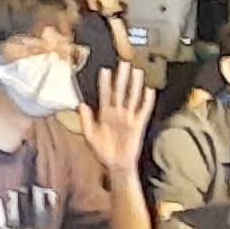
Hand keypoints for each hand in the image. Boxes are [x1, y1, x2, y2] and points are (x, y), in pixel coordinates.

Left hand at [80, 60, 156, 179]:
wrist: (116, 165)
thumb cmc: (102, 151)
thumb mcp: (90, 136)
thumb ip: (86, 120)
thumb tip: (80, 104)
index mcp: (105, 114)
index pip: (105, 94)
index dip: (105, 82)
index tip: (104, 69)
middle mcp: (117, 112)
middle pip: (120, 91)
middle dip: (121, 77)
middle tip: (123, 63)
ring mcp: (129, 117)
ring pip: (132, 97)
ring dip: (135, 85)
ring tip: (137, 71)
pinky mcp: (138, 124)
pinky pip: (143, 110)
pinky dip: (147, 101)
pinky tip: (149, 90)